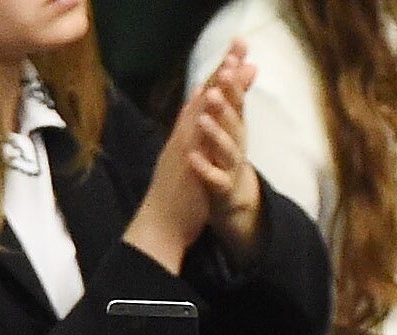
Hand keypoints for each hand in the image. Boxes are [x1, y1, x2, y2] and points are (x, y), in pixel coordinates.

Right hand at [125, 41, 259, 273]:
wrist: (158, 227)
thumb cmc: (174, 198)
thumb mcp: (184, 162)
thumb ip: (190, 139)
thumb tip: (196, 118)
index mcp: (186, 138)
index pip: (205, 101)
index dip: (220, 76)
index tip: (237, 54)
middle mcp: (184, 139)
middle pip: (204, 100)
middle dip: (221, 72)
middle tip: (239, 45)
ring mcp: (183, 154)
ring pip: (199, 118)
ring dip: (212, 96)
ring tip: (226, 72)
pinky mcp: (185, 173)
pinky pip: (194, 149)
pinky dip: (199, 131)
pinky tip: (206, 114)